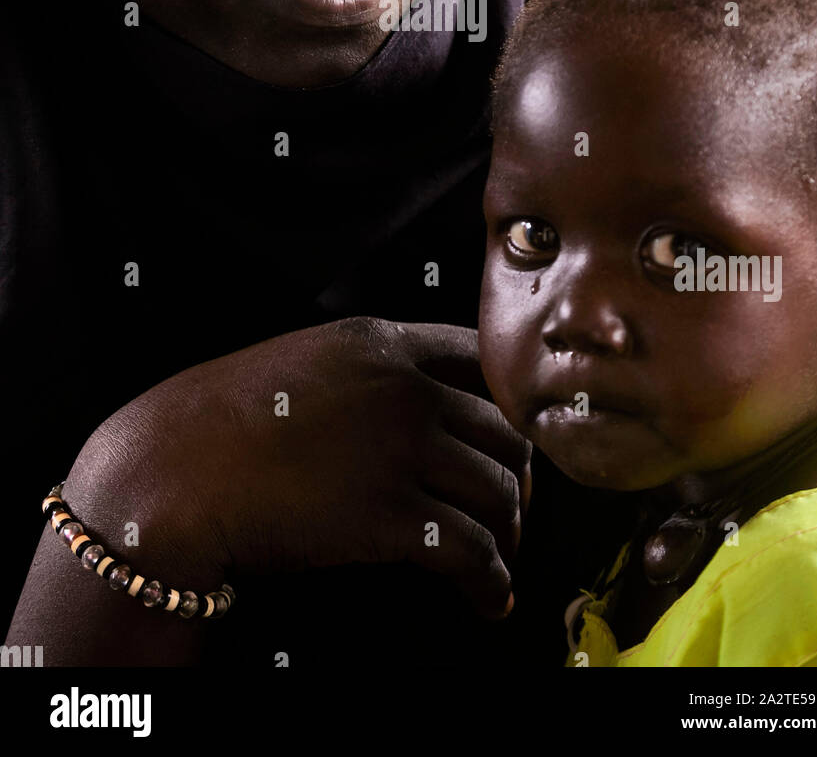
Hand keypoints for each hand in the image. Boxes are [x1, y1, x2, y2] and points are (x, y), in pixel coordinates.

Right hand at [73, 318, 530, 619]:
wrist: (173, 468)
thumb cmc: (221, 417)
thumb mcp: (305, 358)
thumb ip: (366, 369)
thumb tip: (409, 398)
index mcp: (382, 342)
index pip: (482, 359)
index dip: (509, 402)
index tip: (514, 435)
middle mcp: (404, 389)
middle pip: (505, 428)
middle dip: (520, 475)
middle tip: (512, 506)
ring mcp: (401, 450)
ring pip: (499, 490)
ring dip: (511, 531)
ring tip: (502, 556)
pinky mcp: (390, 517)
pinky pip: (472, 551)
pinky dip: (491, 581)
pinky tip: (488, 598)